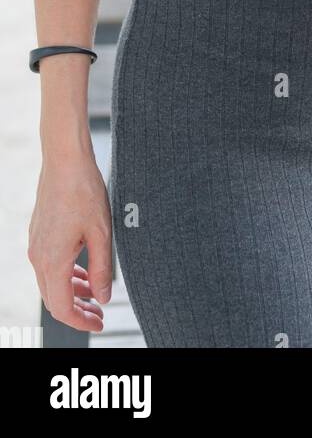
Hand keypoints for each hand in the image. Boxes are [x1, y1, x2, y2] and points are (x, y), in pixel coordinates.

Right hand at [28, 155, 112, 332]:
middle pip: (54, 299)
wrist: (65, 161)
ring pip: (50, 283)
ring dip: (71, 292)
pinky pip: (49, 266)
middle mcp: (39, 257)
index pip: (62, 307)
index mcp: (53, 260)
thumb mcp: (101, 233)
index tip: (100, 322)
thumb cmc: (85, 192)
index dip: (81, 321)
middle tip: (100, 313)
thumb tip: (103, 298)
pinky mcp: (38, 235)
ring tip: (95, 294)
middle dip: (77, 311)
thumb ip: (102, 269)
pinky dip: (65, 275)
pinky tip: (83, 271)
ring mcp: (36, 246)